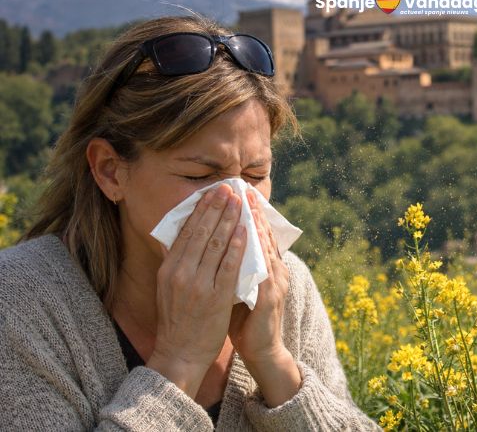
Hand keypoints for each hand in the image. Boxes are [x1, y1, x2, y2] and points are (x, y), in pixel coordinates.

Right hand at [146, 184, 245, 398]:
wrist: (180, 352)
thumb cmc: (178, 319)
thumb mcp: (167, 286)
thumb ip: (175, 261)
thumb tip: (179, 234)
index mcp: (169, 269)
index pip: (187, 231)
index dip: (201, 209)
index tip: (212, 192)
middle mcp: (181, 273)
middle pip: (202, 232)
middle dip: (217, 207)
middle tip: (229, 188)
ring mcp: (199, 285)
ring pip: (217, 245)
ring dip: (230, 220)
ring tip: (240, 202)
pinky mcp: (216, 297)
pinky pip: (229, 266)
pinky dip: (238, 246)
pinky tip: (245, 231)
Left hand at [228, 187, 300, 405]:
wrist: (261, 350)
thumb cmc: (246, 320)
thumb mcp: (237, 288)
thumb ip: (231, 267)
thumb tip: (212, 246)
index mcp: (266, 268)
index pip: (257, 234)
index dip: (249, 213)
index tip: (237, 193)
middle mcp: (274, 270)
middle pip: (262, 235)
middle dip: (251, 211)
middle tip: (240, 189)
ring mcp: (275, 283)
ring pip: (264, 247)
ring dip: (254, 224)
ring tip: (245, 204)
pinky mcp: (270, 297)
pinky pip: (262, 268)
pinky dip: (254, 251)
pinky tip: (246, 236)